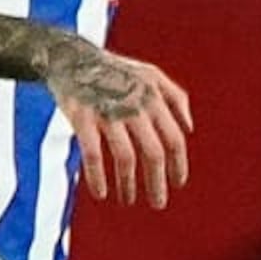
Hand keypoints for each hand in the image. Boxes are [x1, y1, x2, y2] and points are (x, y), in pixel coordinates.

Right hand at [46, 43, 193, 209]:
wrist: (70, 57)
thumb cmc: (114, 70)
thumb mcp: (150, 74)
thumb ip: (176, 97)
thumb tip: (189, 129)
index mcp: (153, 96)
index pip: (174, 139)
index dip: (179, 165)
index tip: (177, 184)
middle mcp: (134, 104)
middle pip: (154, 153)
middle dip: (158, 183)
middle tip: (158, 202)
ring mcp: (107, 111)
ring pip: (126, 158)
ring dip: (129, 185)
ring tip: (128, 200)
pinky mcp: (82, 117)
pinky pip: (93, 154)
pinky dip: (97, 177)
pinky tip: (100, 193)